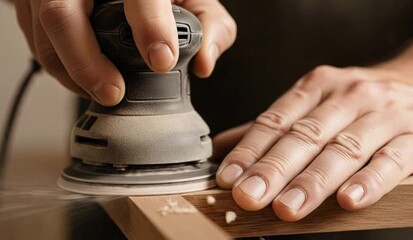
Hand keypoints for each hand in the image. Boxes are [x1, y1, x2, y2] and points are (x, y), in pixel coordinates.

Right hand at [14, 0, 235, 105]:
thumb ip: (208, 26)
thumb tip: (204, 63)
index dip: (150, 25)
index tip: (162, 60)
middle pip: (63, 11)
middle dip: (86, 62)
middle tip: (113, 93)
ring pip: (44, 28)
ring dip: (70, 70)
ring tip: (101, 90)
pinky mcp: (34, 0)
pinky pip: (36, 35)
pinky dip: (59, 63)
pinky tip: (82, 77)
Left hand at [215, 65, 412, 220]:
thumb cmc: (357, 104)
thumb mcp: (314, 105)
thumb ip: (271, 128)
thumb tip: (221, 149)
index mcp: (317, 87)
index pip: (276, 120)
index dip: (250, 150)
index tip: (229, 177)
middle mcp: (348, 96)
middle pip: (305, 135)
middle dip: (274, 168)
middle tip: (249, 196)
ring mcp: (383, 116)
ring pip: (343, 150)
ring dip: (313, 181)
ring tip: (287, 206)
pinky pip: (391, 161)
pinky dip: (369, 181)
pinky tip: (348, 200)